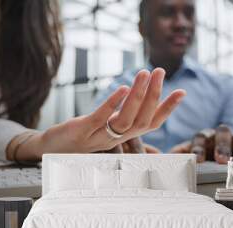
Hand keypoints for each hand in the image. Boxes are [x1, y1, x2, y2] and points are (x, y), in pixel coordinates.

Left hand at [10, 68, 184, 160]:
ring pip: (126, 119)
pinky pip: (101, 118)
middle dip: (154, 95)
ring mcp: (99, 136)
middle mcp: (115, 138)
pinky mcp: (82, 131)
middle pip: (142, 120)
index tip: (182, 92)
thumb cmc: (79, 136)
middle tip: (160, 71)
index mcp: (122, 136)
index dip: (167, 109)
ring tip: (145, 73)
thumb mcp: (104, 127)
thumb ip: (121, 118)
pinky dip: (113, 103)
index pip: (151, 124)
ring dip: (138, 96)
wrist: (50, 150)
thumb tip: (137, 101)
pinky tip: (122, 87)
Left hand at [171, 124, 232, 165]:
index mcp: (202, 138)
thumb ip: (171, 160)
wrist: (215, 169)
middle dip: (221, 146)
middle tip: (221, 160)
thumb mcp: (183, 161)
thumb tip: (152, 159)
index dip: (198, 147)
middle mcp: (220, 136)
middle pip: (222, 133)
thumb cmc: (197, 166)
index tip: (196, 160)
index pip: (200, 137)